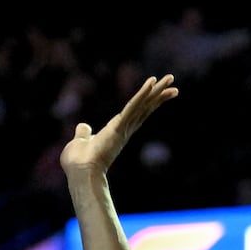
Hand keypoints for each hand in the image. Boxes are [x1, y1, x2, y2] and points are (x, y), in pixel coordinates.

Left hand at [60, 74, 176, 175]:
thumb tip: (82, 127)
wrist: (80, 172)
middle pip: (145, 107)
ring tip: (170, 78)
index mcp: (118, 131)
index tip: (158, 90)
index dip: (148, 100)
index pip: (137, 112)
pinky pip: (132, 107)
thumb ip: (84, 133)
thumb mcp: (81, 142)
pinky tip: (151, 83)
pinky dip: (142, 95)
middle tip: (172, 81)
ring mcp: (123, 127)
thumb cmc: (78, 162)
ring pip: (143, 104)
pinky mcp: (119, 126)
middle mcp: (125, 129)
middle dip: (159, 94)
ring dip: (157, 90)